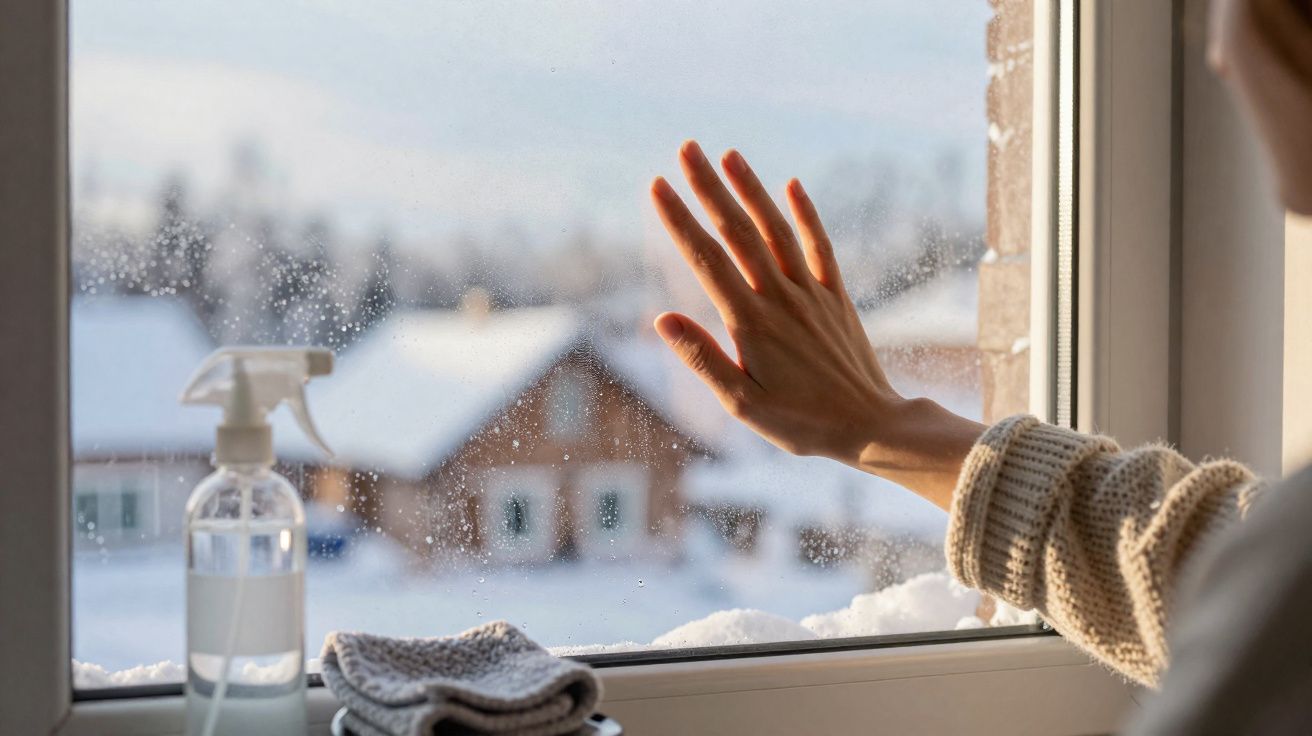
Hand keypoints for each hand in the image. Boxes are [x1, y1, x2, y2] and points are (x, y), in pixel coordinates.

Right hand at [650, 141, 984, 509]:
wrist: (870, 426)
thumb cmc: (800, 422)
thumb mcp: (741, 404)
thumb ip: (702, 358)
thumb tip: (662, 319)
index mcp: (750, 322)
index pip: (706, 260)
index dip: (680, 220)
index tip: (658, 185)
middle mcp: (780, 297)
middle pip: (738, 232)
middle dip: (709, 187)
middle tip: (686, 148)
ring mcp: (811, 293)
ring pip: (776, 230)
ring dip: (752, 189)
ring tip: (729, 154)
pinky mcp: (836, 297)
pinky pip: (820, 247)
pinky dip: (806, 214)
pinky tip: (791, 185)